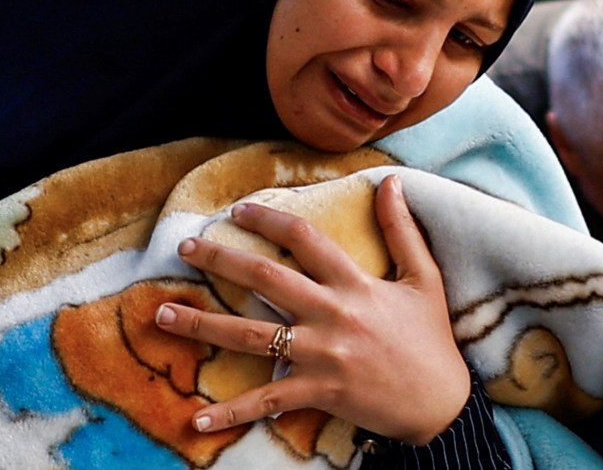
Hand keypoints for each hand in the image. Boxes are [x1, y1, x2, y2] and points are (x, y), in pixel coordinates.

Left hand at [154, 174, 469, 444]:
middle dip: (220, 258)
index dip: (268, 219)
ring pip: (249, 335)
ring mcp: (320, 354)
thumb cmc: (431, 338)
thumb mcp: (424, 277)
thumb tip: (390, 182)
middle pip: (264, 278)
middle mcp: (331, 313)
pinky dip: (231, 412)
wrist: (441, 403)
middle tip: (185, 247)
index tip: (238, 209)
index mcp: (355, 283)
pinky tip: (197, 419)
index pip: (303, 239)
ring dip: (201, 324)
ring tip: (162, 313)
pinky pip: (266, 401)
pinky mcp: (317, 391)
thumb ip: (402, 229)